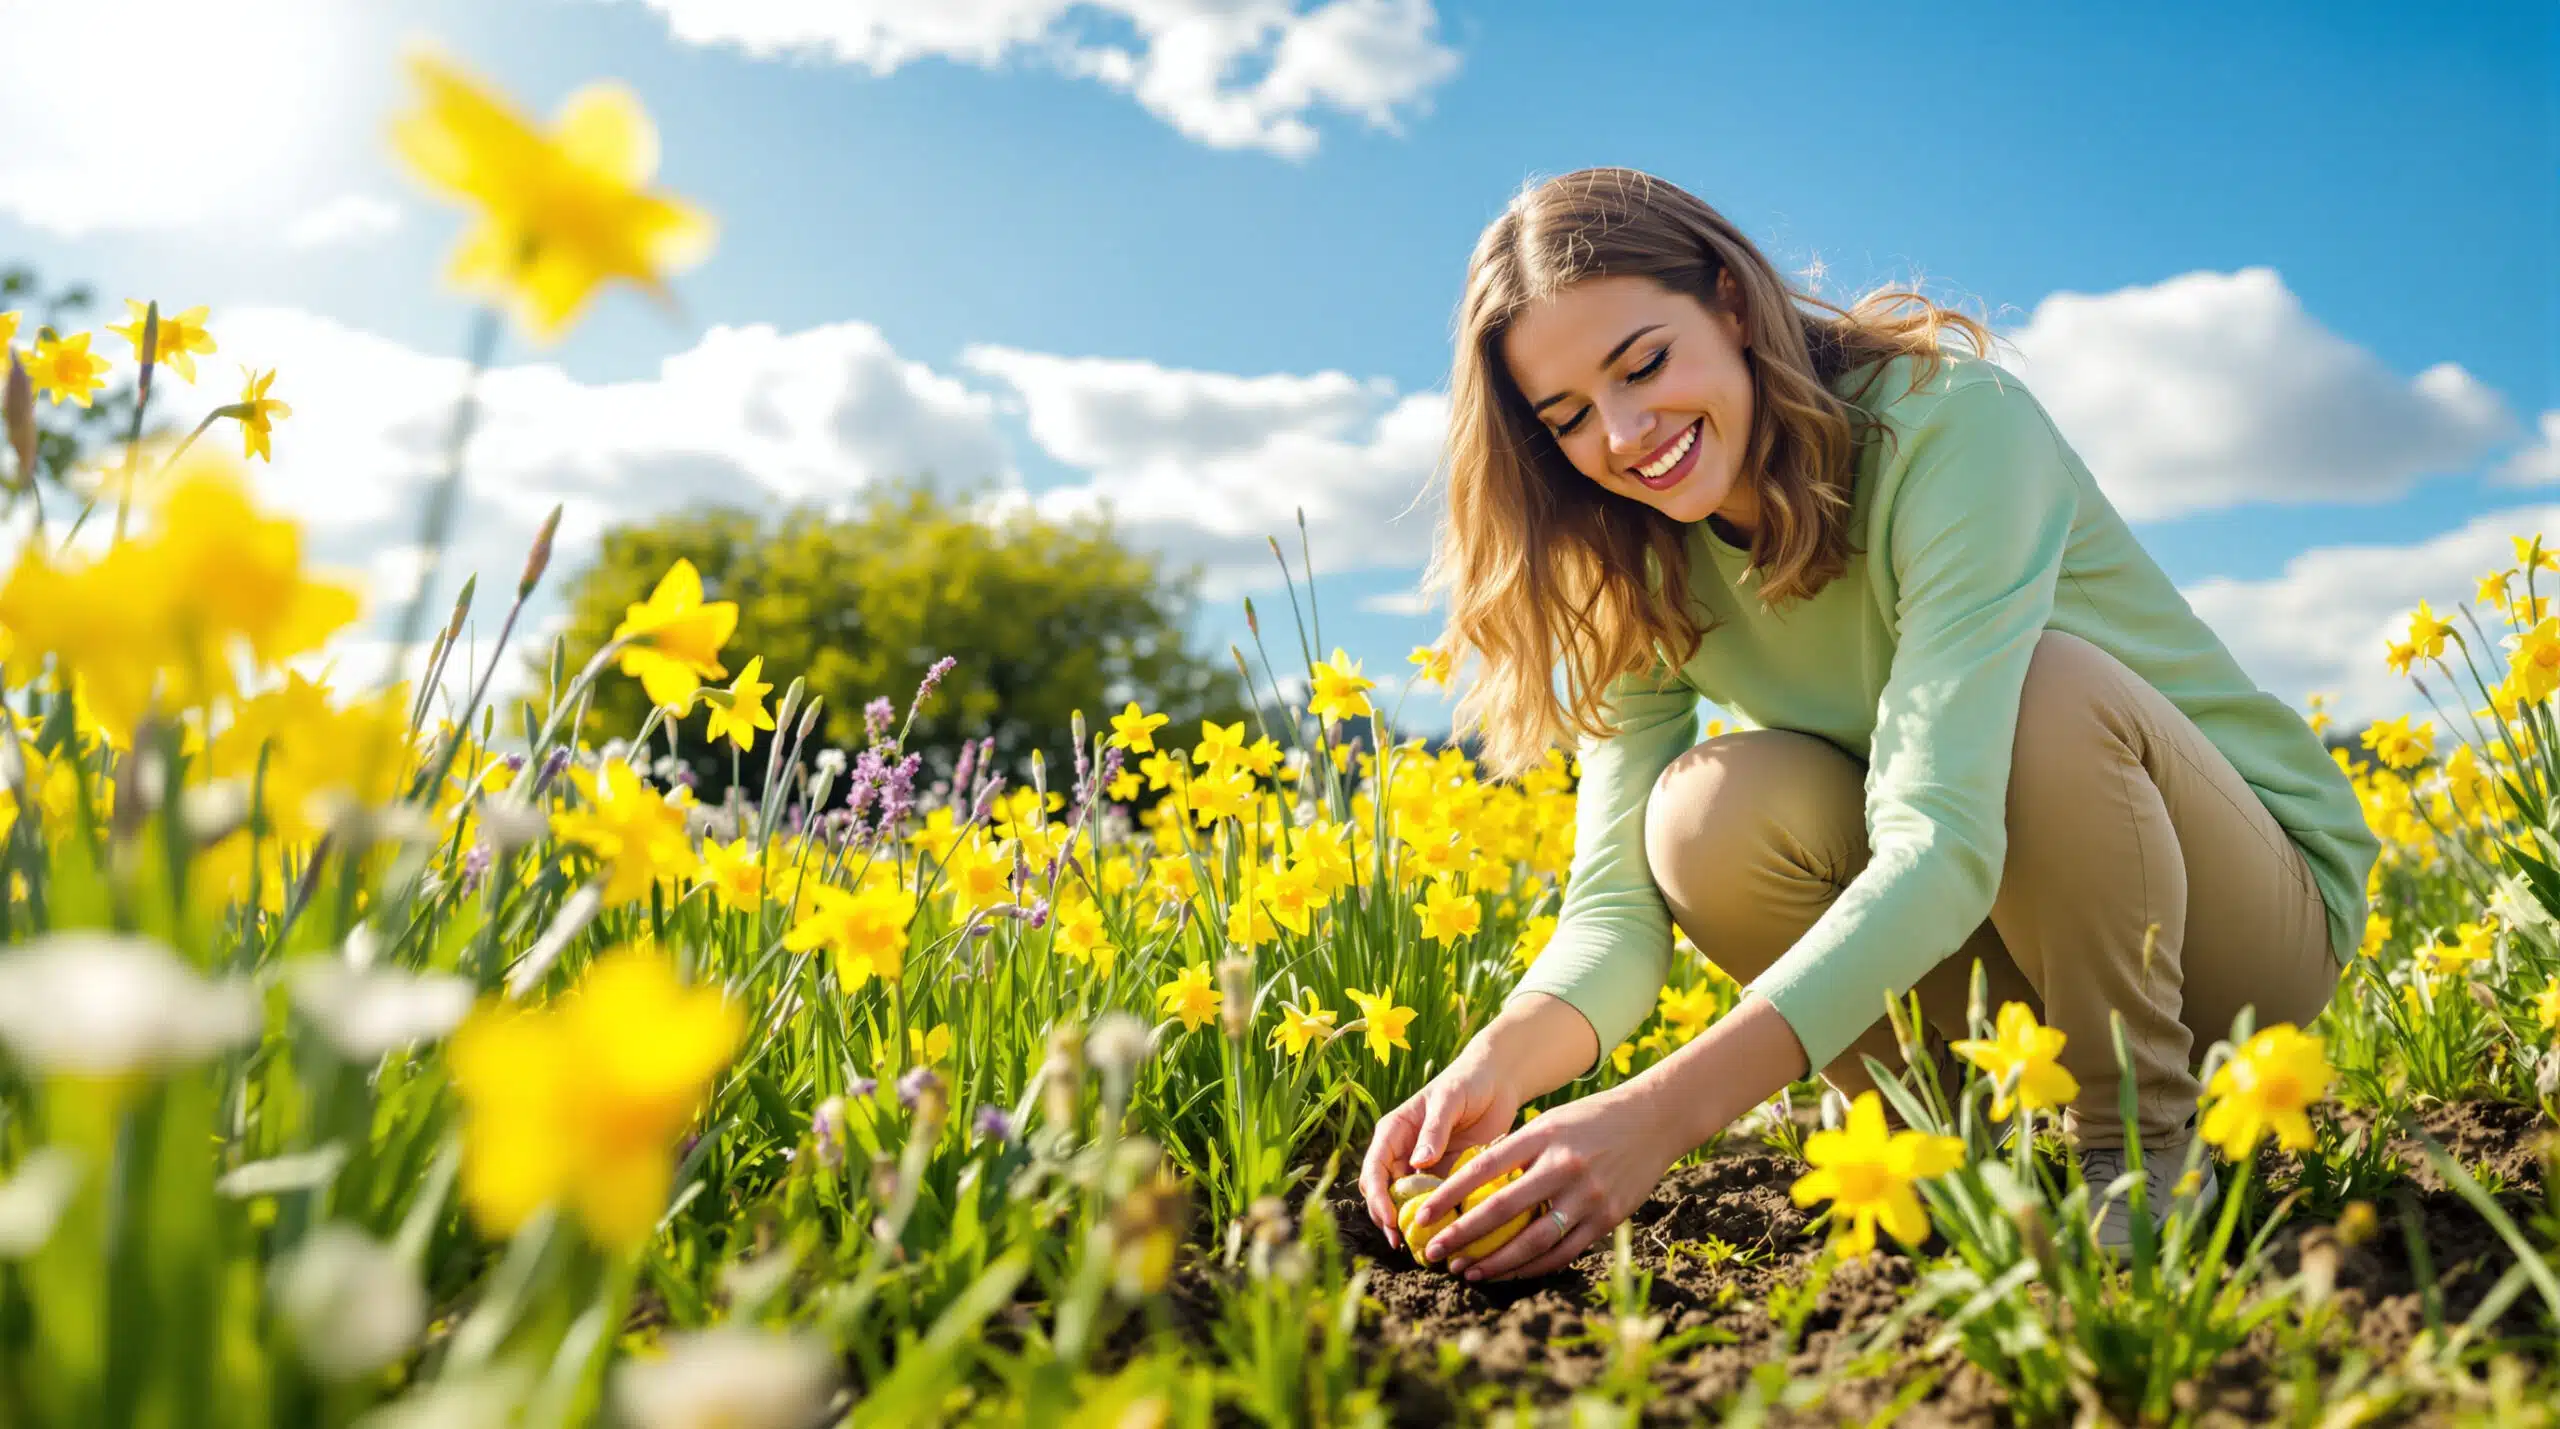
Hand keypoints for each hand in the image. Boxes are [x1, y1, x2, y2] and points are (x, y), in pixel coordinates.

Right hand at [1359, 1041, 1522, 1232]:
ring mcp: (1423, 1166)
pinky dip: (1436, 1217)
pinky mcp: (1446, 1175)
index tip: (1389, 1220)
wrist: (1498, 1081)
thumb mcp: (1449, 1099)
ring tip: (1422, 1245)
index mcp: (1394, 1131)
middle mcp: (1403, 1151)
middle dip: (1387, 1217)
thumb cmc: (1468, 1081)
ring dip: (1410, 1222)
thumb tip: (1417, 1163)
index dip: (1377, 1196)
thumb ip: (1433, 1129)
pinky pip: (1435, 1201)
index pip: (1374, 1169)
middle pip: (1383, 1192)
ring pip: (1407, 1202)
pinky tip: (1446, 1233)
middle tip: (1403, 1242)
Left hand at [1408, 1083, 1683, 1281]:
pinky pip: (1563, 1252)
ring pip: (1532, 1241)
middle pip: (1503, 1210)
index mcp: (1542, 1136)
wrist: (1654, 1120)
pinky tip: (1508, 1274)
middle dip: (1463, 1236)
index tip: (1423, 1215)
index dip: (1450, 1195)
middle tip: (1434, 1253)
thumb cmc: (1592, 1120)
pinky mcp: (1608, 1218)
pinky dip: (1532, 1267)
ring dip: (1495, 1262)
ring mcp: (1588, 1195)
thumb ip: (1517, 1150)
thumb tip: (1471, 1182)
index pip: (1484, 1169)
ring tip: (1466, 1272)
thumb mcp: (1551, 1122)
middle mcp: (1564, 1166)